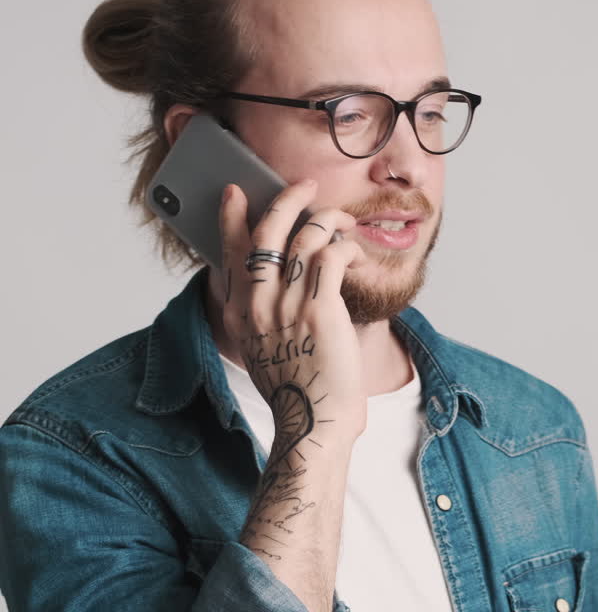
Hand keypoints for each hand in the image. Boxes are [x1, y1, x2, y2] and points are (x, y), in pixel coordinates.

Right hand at [218, 179, 369, 446]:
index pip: (229, 252)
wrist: (313, 425)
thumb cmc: (298, 390)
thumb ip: (263, 313)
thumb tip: (274, 277)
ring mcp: (287, 307)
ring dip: (328, 219)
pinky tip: (354, 251)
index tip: (236, 193)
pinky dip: (346, 246)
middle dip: (286, 200)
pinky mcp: (321, 311)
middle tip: (304, 186)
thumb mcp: (264, 349)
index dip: (232, 218)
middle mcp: (257, 306)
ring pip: (305, 238)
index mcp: (239, 314)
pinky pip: (332, 257)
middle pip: (266, 233)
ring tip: (343, 220)